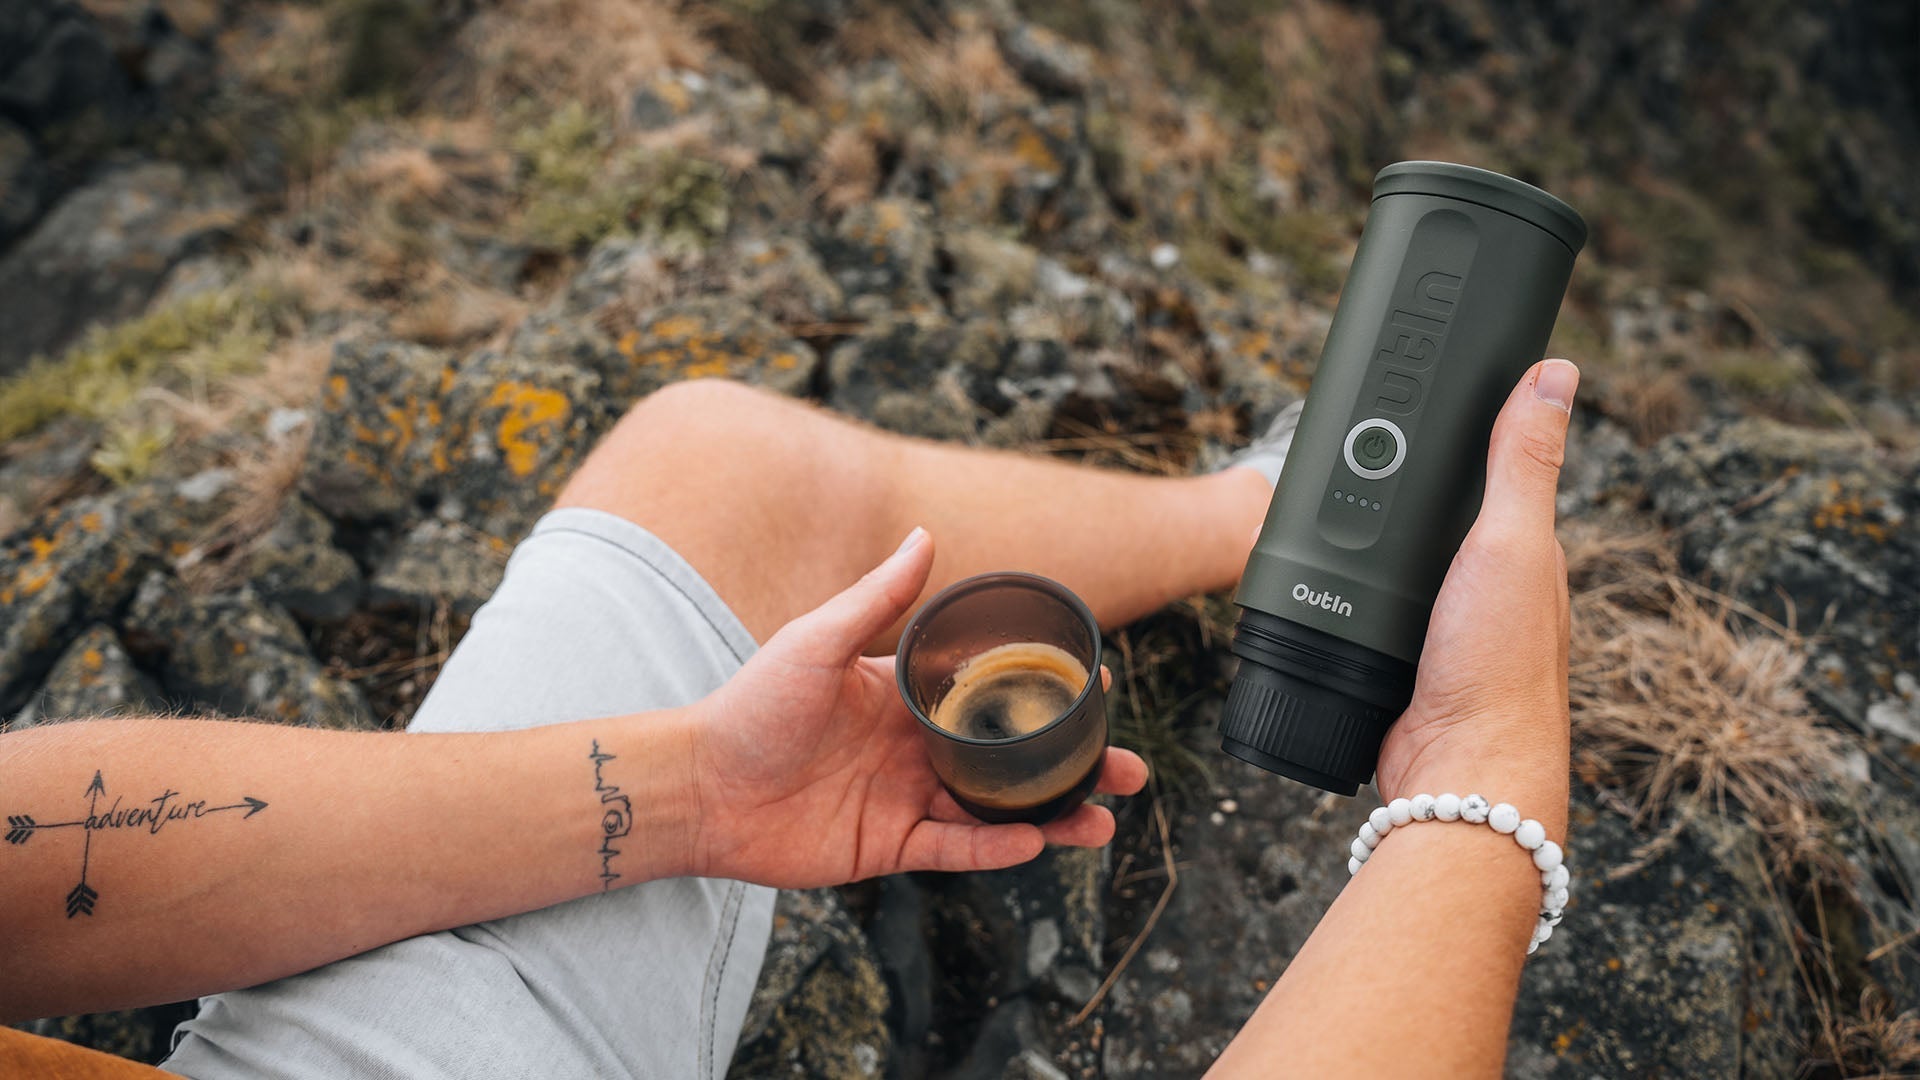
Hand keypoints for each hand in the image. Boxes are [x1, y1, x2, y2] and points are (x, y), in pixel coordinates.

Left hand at [687, 528, 1148, 887]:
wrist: (699, 785)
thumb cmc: (750, 705)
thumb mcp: (816, 640)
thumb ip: (877, 598)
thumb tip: (926, 535)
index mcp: (908, 696)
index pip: (994, 693)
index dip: (1047, 693)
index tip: (1099, 684)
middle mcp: (917, 748)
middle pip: (1012, 758)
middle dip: (1074, 765)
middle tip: (1129, 768)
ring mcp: (907, 798)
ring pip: (997, 809)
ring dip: (1052, 815)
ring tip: (1101, 818)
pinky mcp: (889, 846)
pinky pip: (955, 849)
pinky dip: (994, 850)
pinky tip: (1034, 843)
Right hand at [1373, 359, 1577, 834]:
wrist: (1457, 772)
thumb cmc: (1498, 667)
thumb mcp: (1511, 544)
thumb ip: (1523, 461)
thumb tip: (1555, 373)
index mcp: (1524, 552)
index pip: (1498, 470)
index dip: (1470, 428)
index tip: (1429, 384)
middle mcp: (1488, 587)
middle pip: (1440, 514)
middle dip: (1403, 480)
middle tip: (1357, 433)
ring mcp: (1443, 626)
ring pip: (1402, 563)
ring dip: (1372, 539)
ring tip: (1330, 494)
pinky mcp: (1401, 659)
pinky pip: (1371, 607)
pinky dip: (1350, 588)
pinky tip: (1326, 577)